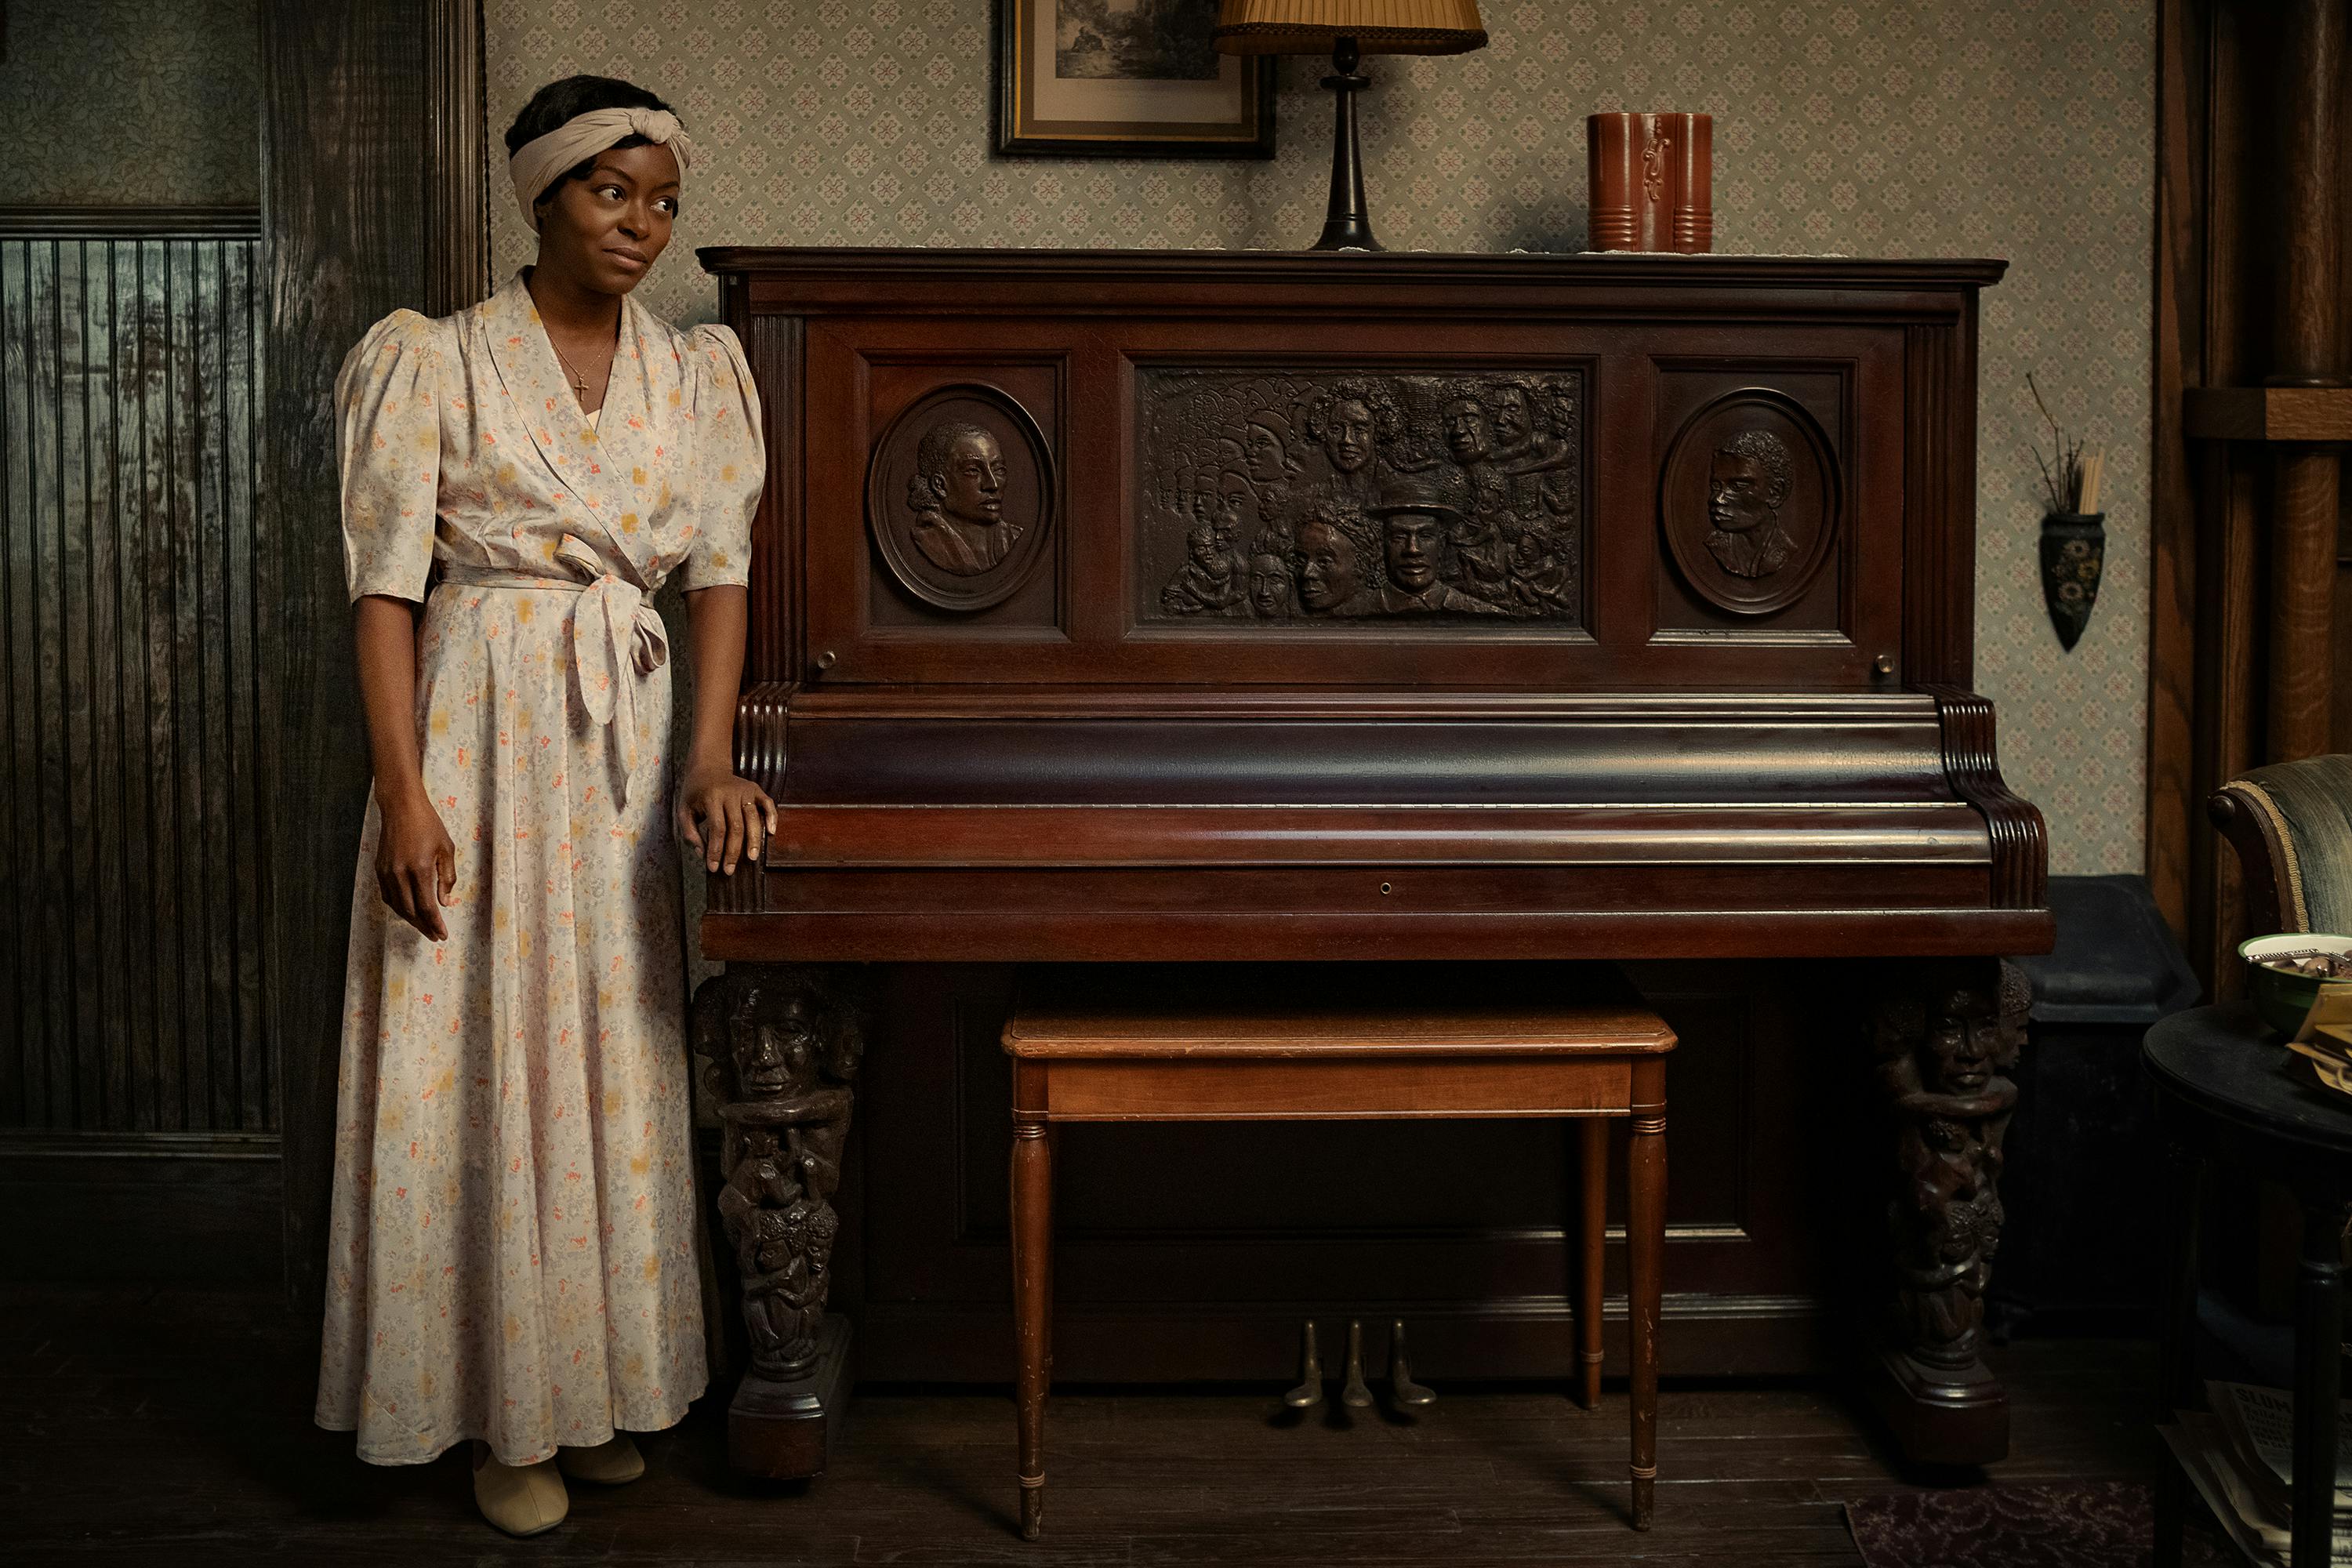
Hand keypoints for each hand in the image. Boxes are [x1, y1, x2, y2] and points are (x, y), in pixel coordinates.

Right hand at [376, 788, 456, 940]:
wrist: (401, 807)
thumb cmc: (428, 825)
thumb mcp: (446, 849)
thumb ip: (447, 877)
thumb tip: (445, 903)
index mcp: (419, 868)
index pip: (426, 906)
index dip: (435, 923)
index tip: (442, 935)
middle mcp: (399, 873)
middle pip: (410, 911)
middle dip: (423, 927)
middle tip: (435, 936)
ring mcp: (386, 872)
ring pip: (397, 906)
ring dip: (410, 920)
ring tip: (424, 927)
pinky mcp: (379, 869)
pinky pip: (387, 896)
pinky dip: (398, 907)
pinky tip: (408, 911)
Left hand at [680, 760, 776, 875]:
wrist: (708, 766)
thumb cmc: (695, 792)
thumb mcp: (683, 809)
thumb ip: (689, 832)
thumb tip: (702, 854)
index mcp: (711, 797)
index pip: (717, 829)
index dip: (716, 850)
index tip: (714, 867)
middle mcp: (730, 793)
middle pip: (736, 827)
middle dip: (734, 851)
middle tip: (731, 869)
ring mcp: (745, 790)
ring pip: (754, 818)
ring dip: (754, 840)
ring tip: (752, 858)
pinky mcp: (755, 789)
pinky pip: (767, 803)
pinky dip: (772, 817)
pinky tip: (771, 833)